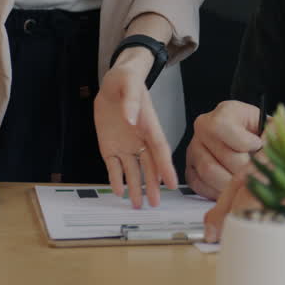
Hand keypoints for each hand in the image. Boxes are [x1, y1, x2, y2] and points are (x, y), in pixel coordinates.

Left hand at [94, 48, 178, 207]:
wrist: (114, 80)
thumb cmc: (126, 79)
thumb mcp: (129, 84)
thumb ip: (132, 100)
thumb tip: (132, 119)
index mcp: (149, 125)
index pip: (160, 150)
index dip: (167, 167)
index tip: (173, 184)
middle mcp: (140, 139)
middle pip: (150, 165)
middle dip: (153, 184)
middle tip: (156, 202)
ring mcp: (126, 144)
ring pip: (133, 170)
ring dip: (136, 187)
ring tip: (138, 204)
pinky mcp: (110, 146)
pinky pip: (113, 166)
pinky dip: (116, 179)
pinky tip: (119, 191)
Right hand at [185, 100, 263, 199]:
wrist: (253, 141)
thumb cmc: (261, 133)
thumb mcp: (273, 126)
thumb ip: (275, 131)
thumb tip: (272, 138)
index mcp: (225, 111)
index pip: (222, 127)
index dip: (245, 143)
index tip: (259, 147)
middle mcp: (204, 127)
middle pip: (221, 155)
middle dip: (245, 168)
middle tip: (258, 171)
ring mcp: (195, 148)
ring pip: (209, 172)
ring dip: (232, 182)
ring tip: (247, 181)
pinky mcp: (190, 168)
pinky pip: (199, 185)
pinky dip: (217, 191)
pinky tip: (232, 187)